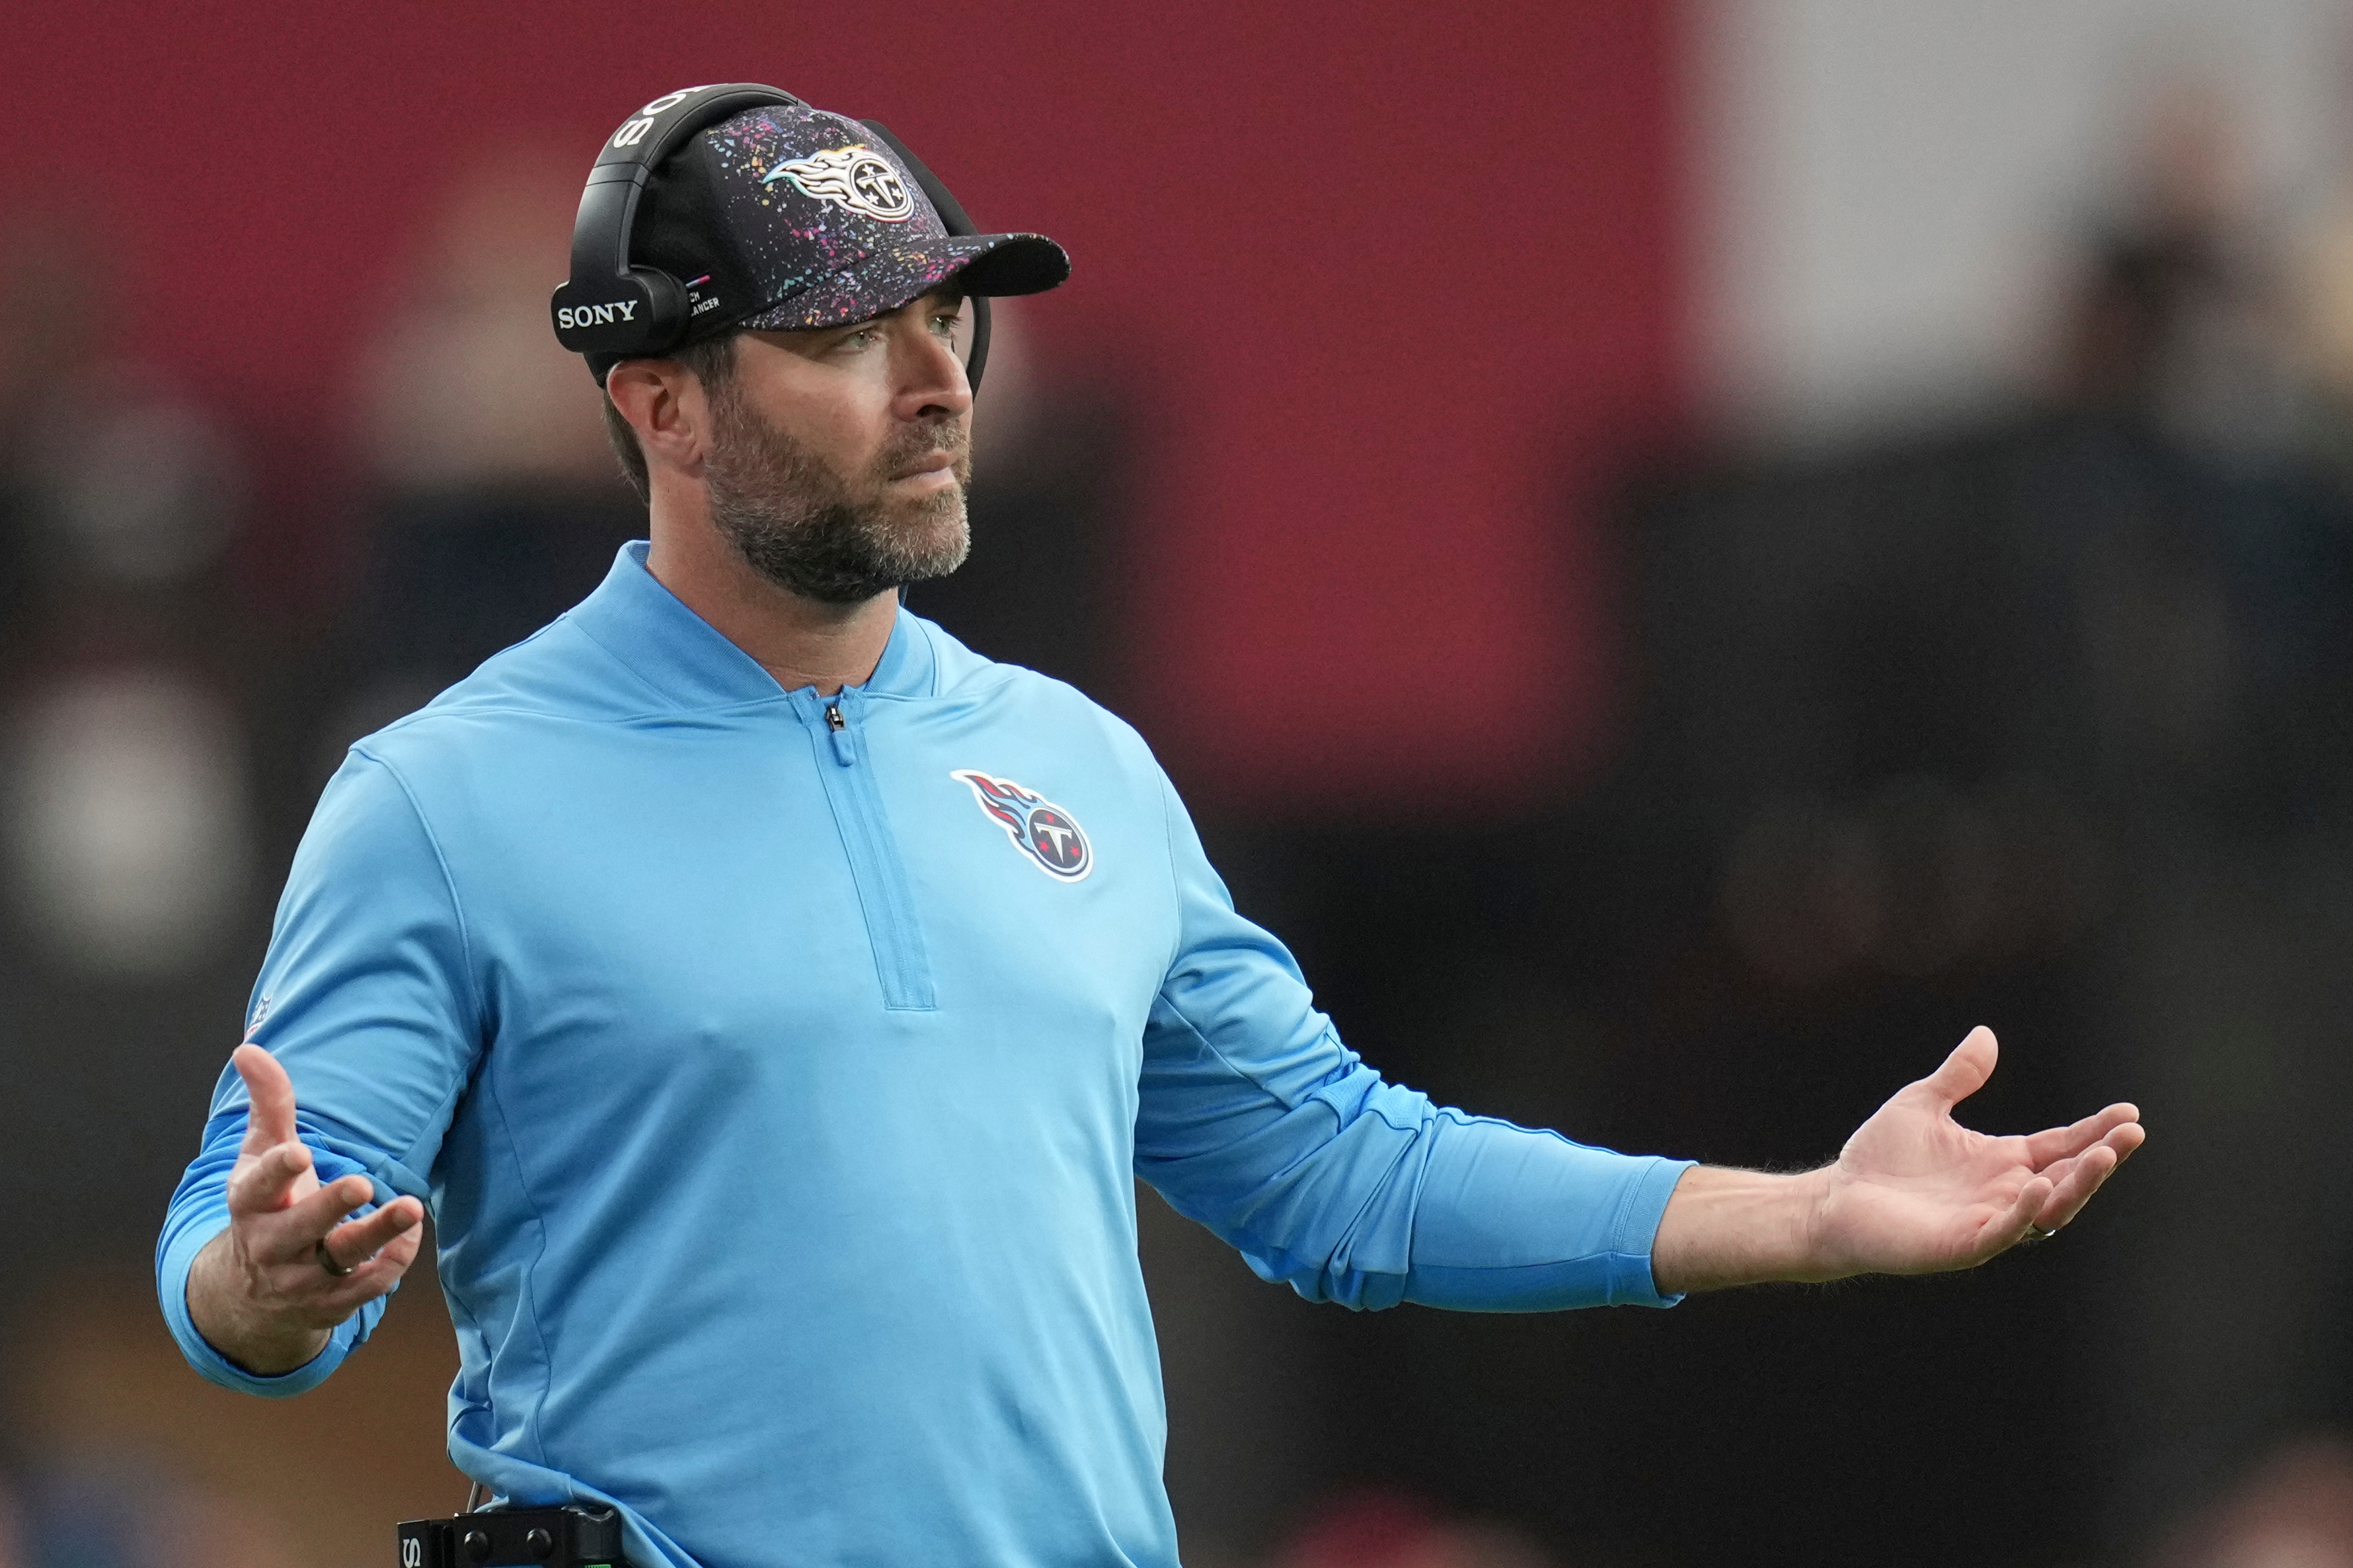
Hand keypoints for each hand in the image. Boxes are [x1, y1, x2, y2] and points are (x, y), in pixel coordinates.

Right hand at [185, 1044, 425, 1374]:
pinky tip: (410, 1234)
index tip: (299, 1152)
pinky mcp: (330, 1303)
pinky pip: (368, 1286)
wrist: (252, 1295)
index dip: (278, 1170)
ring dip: (378, 1235)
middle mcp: (272, 1244)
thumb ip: (269, 1105)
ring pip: (343, 1259)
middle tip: (361, 1182)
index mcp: (251, 1204)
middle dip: (330, 1207)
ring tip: (412, 1208)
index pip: (259, 1187)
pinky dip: (392, 1262)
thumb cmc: (269, 1205)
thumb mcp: (261, 1157)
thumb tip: (249, 1046)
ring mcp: (301, 1278)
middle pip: (302, 1227)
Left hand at [1650, 1026, 2143, 1292]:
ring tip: (2102, 1156)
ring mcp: (1988, 1221)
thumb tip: (1986, 1034)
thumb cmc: (1880, 1158)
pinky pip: (2004, 1230)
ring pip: (2048, 1208)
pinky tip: (2039, 1185)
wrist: (1836, 1198)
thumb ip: (1958, 1075)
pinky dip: (2024, 1211)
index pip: (2061, 1145)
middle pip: (2068, 1177)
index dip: (2095, 1131)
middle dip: (2102, 1158)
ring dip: (2078, 1185)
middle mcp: (2004, 1193)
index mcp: (2002, 1161)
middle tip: (2131, 1134)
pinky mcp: (1963, 1245)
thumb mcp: (1922, 1104)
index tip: (2129, 1112)